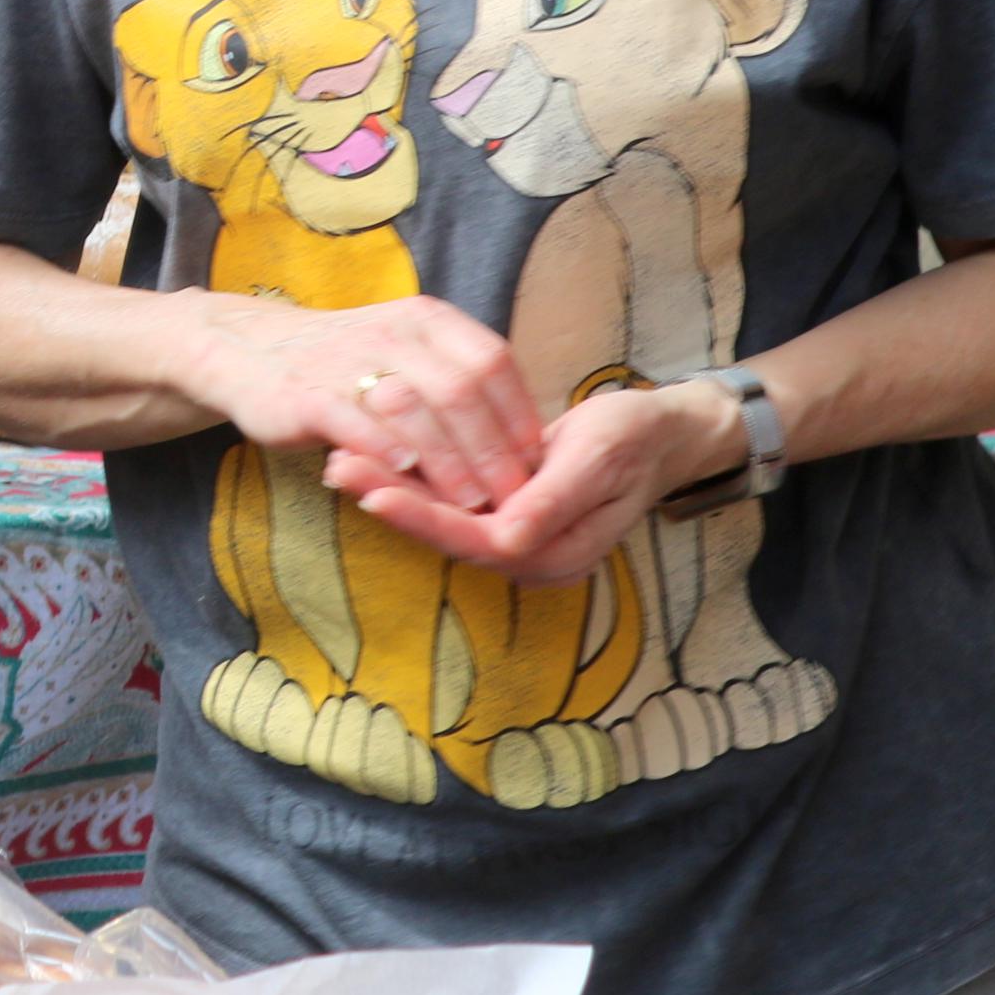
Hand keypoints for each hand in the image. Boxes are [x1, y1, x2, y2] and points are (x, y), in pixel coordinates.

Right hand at [181, 291, 542, 513]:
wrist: (248, 352)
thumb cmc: (344, 368)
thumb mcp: (406, 359)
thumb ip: (456, 391)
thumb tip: (519, 452)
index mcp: (426, 320)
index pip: (493, 361)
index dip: (519, 417)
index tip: (533, 466)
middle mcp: (392, 332)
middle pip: (462, 390)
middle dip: (492, 451)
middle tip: (510, 499)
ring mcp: (347, 361)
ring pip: (415, 410)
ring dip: (450, 463)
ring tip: (469, 505)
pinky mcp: (308, 394)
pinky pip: (357, 423)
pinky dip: (387, 453)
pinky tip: (406, 478)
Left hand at [335, 379, 747, 582]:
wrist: (658, 436)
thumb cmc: (630, 439)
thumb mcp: (599, 457)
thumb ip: (553, 500)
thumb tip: (508, 536)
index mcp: (556, 552)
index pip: (477, 542)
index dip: (425, 518)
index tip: (375, 491)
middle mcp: (531, 559)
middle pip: (449, 537)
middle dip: (392, 504)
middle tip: (337, 467)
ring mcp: (518, 542)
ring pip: (444, 522)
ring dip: (393, 491)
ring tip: (339, 459)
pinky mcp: (505, 517)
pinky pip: (453, 505)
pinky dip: (414, 483)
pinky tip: (374, 457)